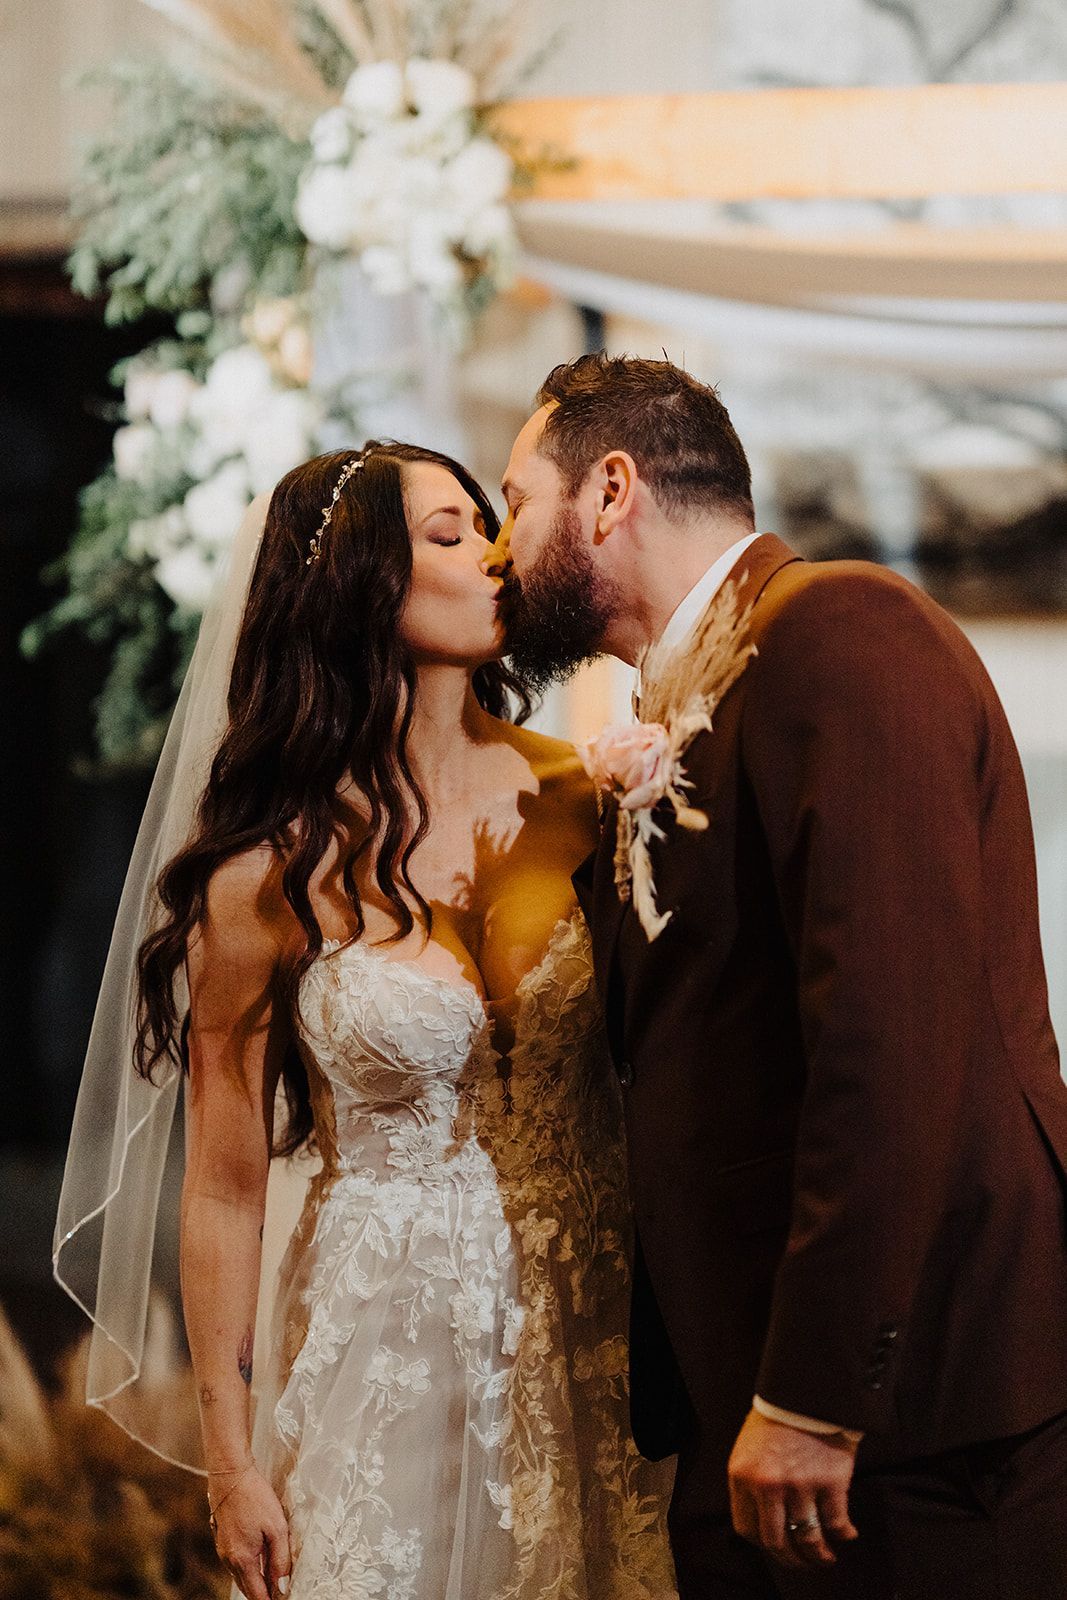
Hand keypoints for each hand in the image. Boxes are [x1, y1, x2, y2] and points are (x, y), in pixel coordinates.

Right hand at [210, 1466, 291, 1599]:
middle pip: (248, 1589)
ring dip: (256, 1581)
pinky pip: (236, 1563)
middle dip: (264, 1593)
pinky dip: (249, 1567)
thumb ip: (281, 1560)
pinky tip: (261, 1558)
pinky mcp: (222, 1540)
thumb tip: (282, 1587)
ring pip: (241, 1577)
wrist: (230, 1474)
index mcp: (242, 1560)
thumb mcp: (277, 1527)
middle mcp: (229, 1560)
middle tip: (281, 1590)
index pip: (257, 1596)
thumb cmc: (255, 1497)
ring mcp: (223, 1551)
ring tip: (274, 1577)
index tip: (284, 1597)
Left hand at [727, 1409, 859, 1568]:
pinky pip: (836, 1523)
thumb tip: (761, 1519)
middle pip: (775, 1542)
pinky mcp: (829, 1482)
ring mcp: (799, 1486)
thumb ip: (750, 1483)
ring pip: (807, 1539)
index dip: (763, 1544)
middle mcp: (768, 1486)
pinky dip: (844, 1534)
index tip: (777, 1547)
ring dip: (818, 1556)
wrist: (806, 1393)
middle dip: (791, 1560)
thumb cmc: (776, 1419)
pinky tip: (847, 1534)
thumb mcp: (748, 1448)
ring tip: (826, 1557)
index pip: (746, 1528)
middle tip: (803, 1562)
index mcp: (742, 1476)